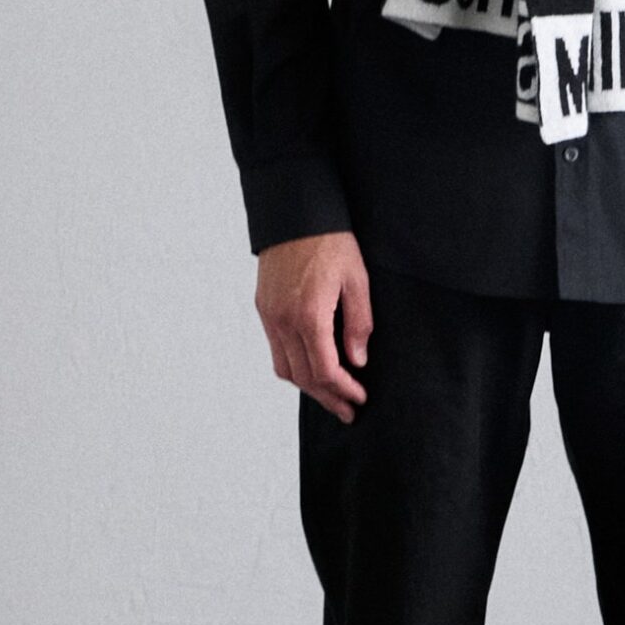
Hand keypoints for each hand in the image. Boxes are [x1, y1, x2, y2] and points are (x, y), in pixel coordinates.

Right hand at [256, 230, 372, 422]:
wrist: (294, 213)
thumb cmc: (331, 241)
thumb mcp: (357, 279)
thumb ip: (358, 323)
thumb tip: (357, 360)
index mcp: (309, 315)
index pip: (324, 370)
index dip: (343, 390)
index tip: (359, 398)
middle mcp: (283, 320)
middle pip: (303, 377)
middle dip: (327, 397)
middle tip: (347, 410)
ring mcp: (269, 315)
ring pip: (284, 368)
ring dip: (308, 386)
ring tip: (331, 394)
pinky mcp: (264, 308)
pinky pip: (276, 349)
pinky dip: (294, 366)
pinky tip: (312, 367)